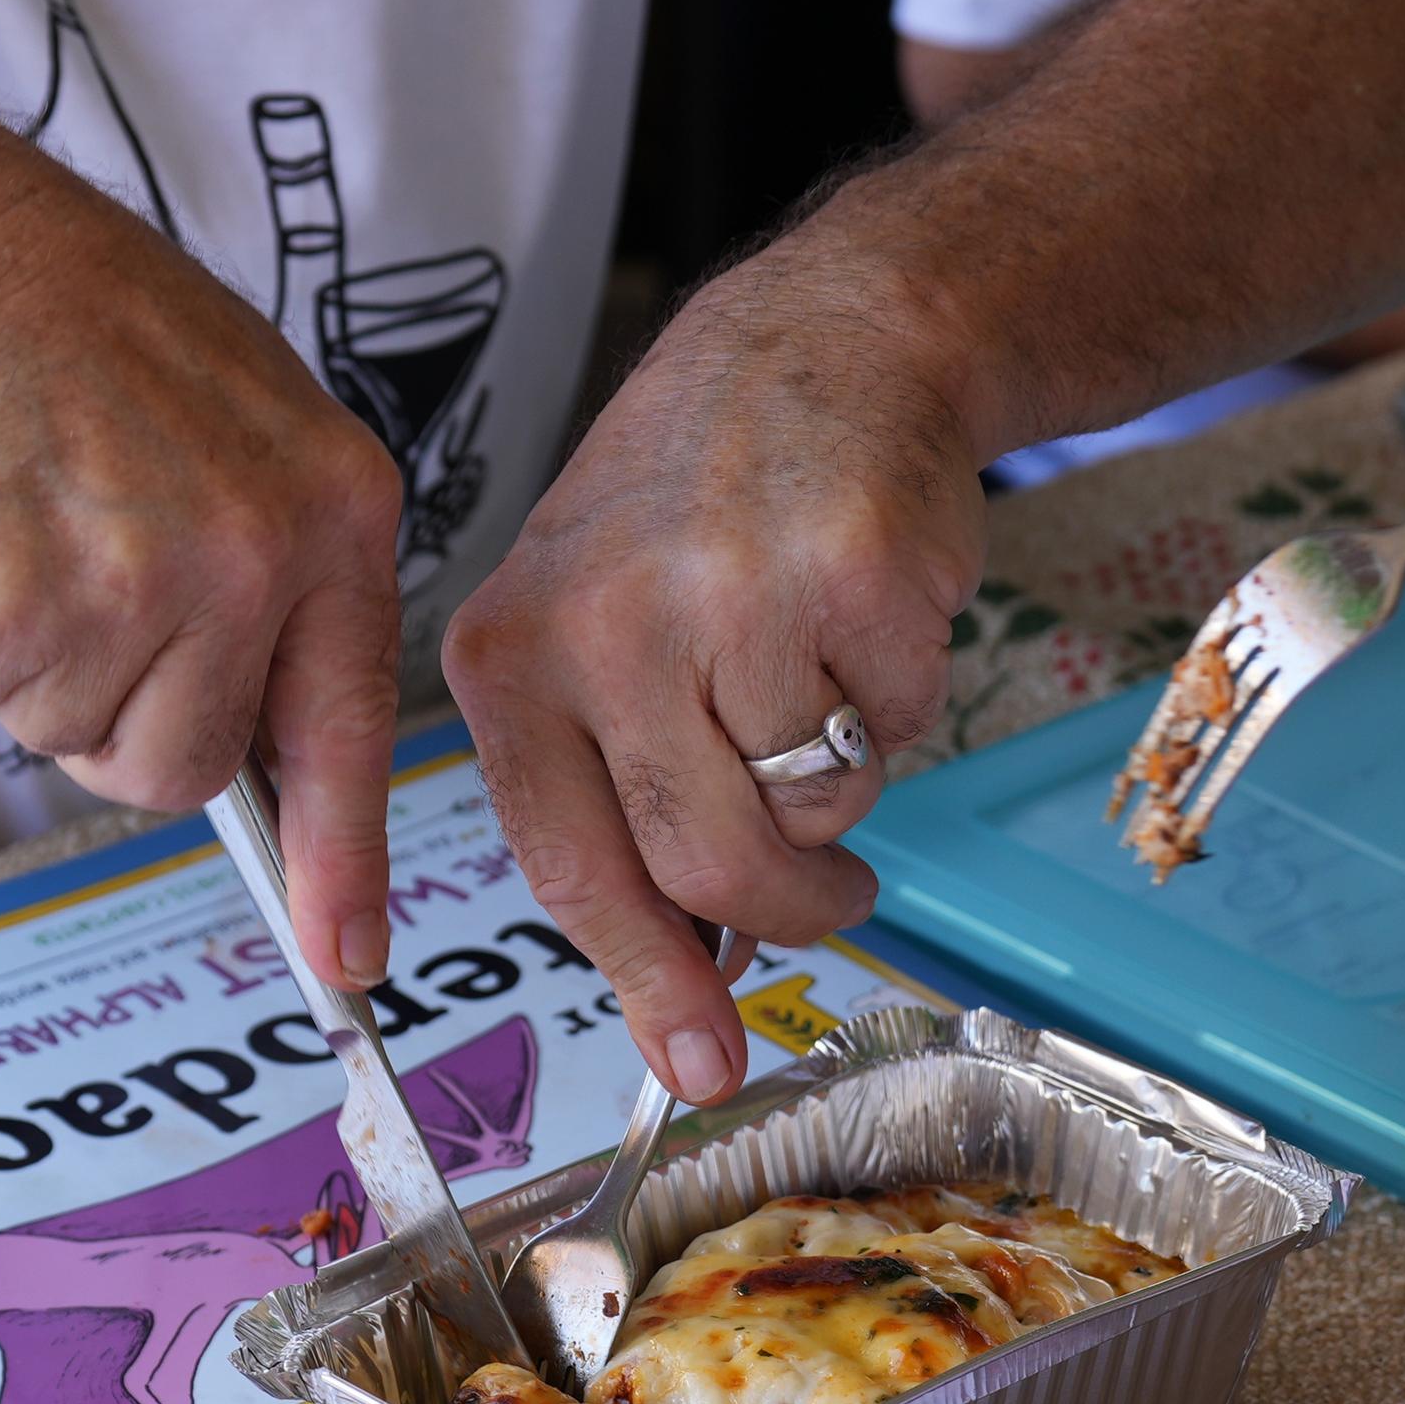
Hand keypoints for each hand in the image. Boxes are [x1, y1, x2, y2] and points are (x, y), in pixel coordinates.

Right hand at [0, 93, 408, 982]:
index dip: (346, 859)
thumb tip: (268, 756)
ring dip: (46, 671)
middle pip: (191, 761)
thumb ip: (273, 578)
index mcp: (332, 509)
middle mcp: (255, 557)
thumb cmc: (80, 341)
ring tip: (33, 529)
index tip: (349, 962)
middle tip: (84, 566)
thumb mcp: (239, 433)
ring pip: (90, 742)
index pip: (348, 723)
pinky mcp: (16, 612)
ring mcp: (138, 588)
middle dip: (126, 707)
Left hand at [444, 245, 980, 1104]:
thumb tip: (695, 980)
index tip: (697, 1063)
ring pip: (805, 813)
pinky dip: (896, 699)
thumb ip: (617, 795)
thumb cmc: (702, 504)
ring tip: (820, 685)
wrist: (826, 340)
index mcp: (509, 654)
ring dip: (839, 792)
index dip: (644, 980)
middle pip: (700, 868)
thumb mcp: (598, 629)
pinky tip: (861, 609)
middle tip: (833, 893)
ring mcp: (726, 599)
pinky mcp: (848, 579)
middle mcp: (600, 627)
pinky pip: (891, 730)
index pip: (567, 868)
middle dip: (785, 908)